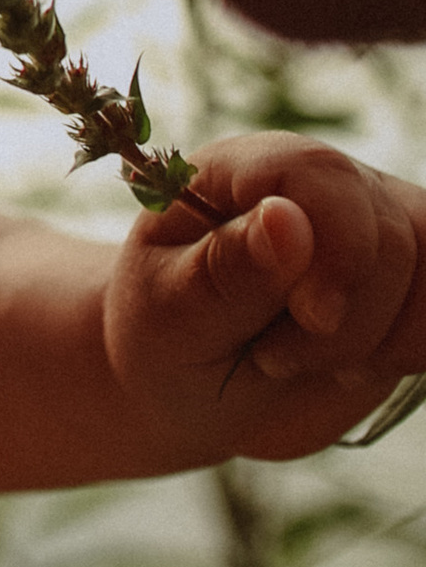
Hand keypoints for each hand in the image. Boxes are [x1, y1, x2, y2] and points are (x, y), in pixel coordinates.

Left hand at [104, 137, 425, 460]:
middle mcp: (314, 186)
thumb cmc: (166, 345)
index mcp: (238, 173)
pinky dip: (416, 346)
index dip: (335, 245)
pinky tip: (360, 367)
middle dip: (347, 318)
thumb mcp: (170, 318)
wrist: (194, 395)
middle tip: (274, 358)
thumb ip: (224, 273)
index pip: (318, 171)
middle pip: (385, 230)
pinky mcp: (406, 276)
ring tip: (314, 364)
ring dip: (386, 338)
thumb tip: (285, 218)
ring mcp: (369, 226)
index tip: (314, 318)